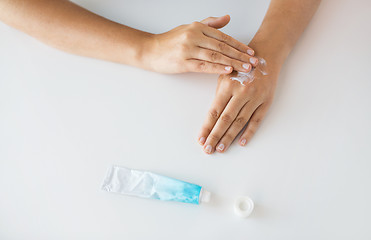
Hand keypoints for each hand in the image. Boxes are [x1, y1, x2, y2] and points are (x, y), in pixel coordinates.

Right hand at [143, 15, 258, 73]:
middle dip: (240, 55)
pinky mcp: (183, 62)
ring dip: (232, 63)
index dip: (239, 45)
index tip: (251, 52)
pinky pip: (203, 66)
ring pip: (215, 56)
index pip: (223, 37)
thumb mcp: (190, 27)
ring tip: (245, 68)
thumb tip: (227, 18)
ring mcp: (188, 49)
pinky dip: (217, 68)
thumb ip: (210, 24)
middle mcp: (194, 36)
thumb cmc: (171, 41)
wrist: (150, 50)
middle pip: (222, 47)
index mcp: (198, 27)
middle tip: (253, 62)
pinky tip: (228, 71)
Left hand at [197, 58, 279, 153]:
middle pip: (226, 119)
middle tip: (208, 150)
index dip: (207, 127)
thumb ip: (220, 96)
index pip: (214, 111)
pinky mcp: (266, 102)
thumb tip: (212, 118)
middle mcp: (241, 92)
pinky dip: (249, 132)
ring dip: (229, 137)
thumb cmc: (241, 67)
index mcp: (228, 86)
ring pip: (240, 122)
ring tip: (221, 149)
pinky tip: (241, 143)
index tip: (200, 139)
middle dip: (215, 136)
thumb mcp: (226, 76)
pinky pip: (257, 120)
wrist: (266, 56)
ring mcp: (255, 98)